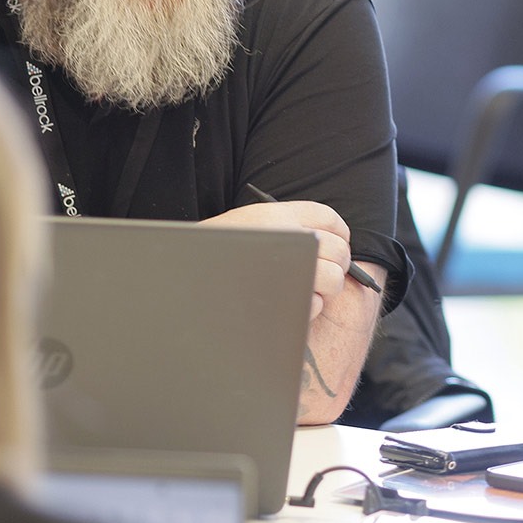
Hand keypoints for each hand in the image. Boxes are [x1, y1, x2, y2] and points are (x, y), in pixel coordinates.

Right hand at [205, 200, 350, 319]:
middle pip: (339, 249)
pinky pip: (317, 304)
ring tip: (305, 287)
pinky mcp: (286, 299)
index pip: (330, 219)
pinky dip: (309, 306)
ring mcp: (290, 270)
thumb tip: (330, 240)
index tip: (337, 243)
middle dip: (338, 263)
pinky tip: (290, 303)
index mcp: (278, 215)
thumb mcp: (249, 224)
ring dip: (326, 286)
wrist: (182, 279)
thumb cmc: (215, 254)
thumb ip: (287, 227)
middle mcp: (288, 238)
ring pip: (334, 278)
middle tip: (323, 271)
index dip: (339, 234)